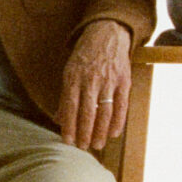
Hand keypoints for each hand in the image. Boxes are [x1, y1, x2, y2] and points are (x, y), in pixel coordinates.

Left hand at [56, 19, 133, 149]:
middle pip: (87, 112)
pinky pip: (121, 105)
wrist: (108, 34)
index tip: (68, 142)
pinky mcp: (123, 81)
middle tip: (83, 148)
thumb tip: (58, 119)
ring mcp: (109, 80)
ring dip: (100, 131)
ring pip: (104, 111)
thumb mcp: (69, 71)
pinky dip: (117, 121)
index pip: (70, 107)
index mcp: (74, 77)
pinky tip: (113, 133)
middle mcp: (91, 79)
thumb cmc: (85, 55)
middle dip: (84, 133)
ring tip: (97, 145)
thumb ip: (65, 96)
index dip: (69, 126)